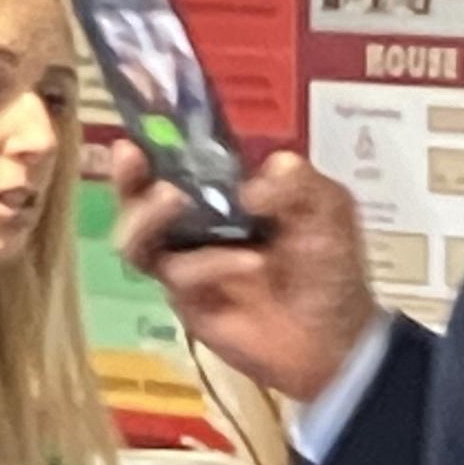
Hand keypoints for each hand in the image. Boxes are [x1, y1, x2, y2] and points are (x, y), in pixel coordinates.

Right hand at [114, 146, 382, 404]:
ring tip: (173, 198)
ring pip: (136, 238)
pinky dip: (208, 263)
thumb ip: (295, 180)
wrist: (336, 336)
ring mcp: (185, 262)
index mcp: (223, 190)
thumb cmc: (330, 264)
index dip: (151, 142)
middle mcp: (194, 222)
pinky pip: (178, 275)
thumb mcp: (328, 205)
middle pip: (136, 196)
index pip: (175, 159)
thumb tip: (249, 187)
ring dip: (147, 214)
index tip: (139, 128)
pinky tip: (250, 262)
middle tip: (131, 157)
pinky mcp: (187, 301)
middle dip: (126, 176)